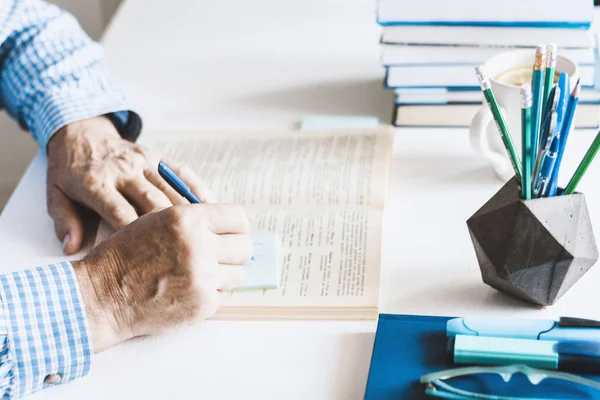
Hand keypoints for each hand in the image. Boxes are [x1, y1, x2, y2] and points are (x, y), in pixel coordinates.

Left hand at [47, 116, 213, 253]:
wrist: (79, 132)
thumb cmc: (69, 171)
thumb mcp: (54, 195)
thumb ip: (64, 221)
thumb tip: (73, 247)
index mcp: (95, 183)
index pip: (120, 212)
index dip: (136, 236)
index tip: (151, 258)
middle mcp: (122, 170)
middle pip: (152, 201)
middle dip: (171, 227)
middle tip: (187, 250)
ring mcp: (142, 160)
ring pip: (170, 188)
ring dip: (190, 212)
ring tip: (206, 234)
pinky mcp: (156, 155)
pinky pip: (181, 171)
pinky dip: (197, 188)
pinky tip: (211, 206)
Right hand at [72, 204, 251, 351]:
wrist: (103, 295)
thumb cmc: (126, 256)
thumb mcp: (157, 221)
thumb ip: (194, 219)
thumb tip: (232, 225)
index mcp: (187, 219)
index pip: (238, 217)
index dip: (236, 226)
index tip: (231, 234)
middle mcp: (198, 245)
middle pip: (244, 246)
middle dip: (234, 251)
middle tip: (219, 256)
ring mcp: (202, 276)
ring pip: (238, 272)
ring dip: (224, 273)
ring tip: (199, 274)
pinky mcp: (202, 303)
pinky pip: (223, 294)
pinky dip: (210, 293)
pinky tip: (188, 290)